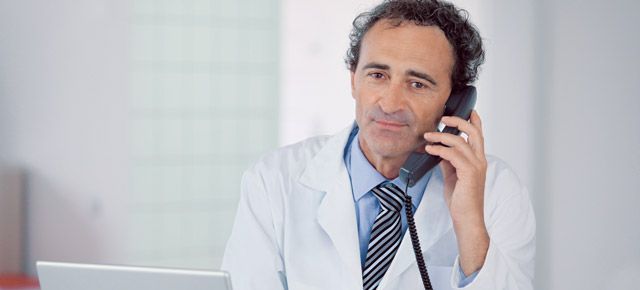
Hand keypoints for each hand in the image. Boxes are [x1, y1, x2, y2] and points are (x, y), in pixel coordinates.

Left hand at [423, 110, 488, 275]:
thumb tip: (438, 150)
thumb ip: (448, 161)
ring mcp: (476, 166)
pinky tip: (430, 149)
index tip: (467, 110)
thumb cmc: (461, 200)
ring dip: (441, 136)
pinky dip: (439, 149)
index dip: (474, 120)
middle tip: (443, 118)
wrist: (466, 218)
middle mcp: (479, 161)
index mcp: (477, 160)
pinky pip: (453, 155)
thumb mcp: (452, 175)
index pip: (479, 135)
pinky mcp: (469, 173)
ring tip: (428, 136)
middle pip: (474, 132)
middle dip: (458, 121)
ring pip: (460, 141)